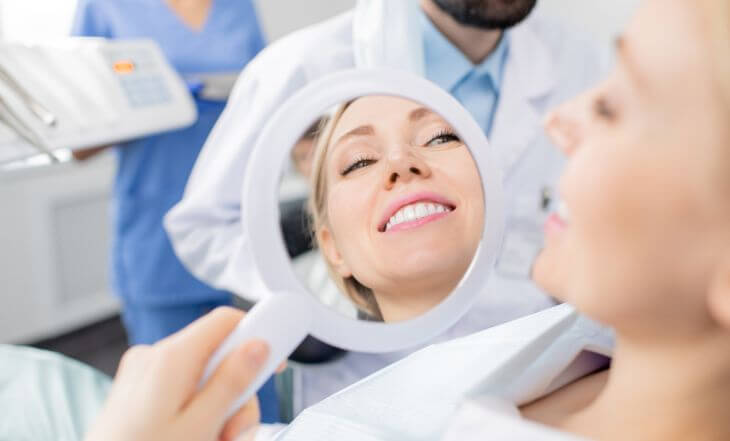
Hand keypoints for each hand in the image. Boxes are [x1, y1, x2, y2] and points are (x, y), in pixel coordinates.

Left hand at [85, 307, 268, 440]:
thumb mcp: (199, 425)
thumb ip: (231, 382)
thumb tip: (258, 345)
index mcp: (170, 358)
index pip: (225, 320)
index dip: (257, 334)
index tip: (275, 361)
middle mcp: (154, 358)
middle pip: (219, 358)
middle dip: (236, 396)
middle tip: (234, 433)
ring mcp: (142, 375)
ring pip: (203, 380)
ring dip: (219, 413)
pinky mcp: (137, 393)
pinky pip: (182, 392)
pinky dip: (197, 415)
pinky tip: (197, 439)